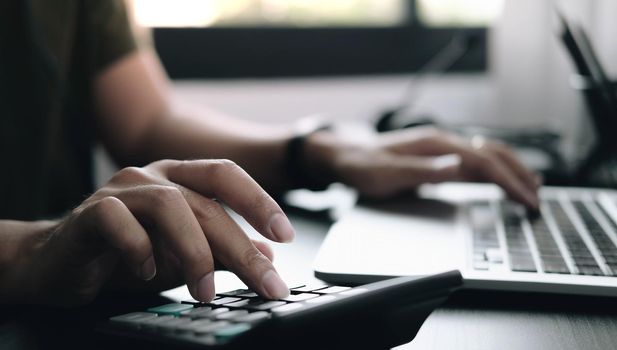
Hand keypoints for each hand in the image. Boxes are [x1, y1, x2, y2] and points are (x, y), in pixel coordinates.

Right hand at [16, 160, 292, 305]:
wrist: (57, 264)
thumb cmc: (124, 258)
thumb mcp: (182, 258)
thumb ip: (222, 252)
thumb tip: (267, 255)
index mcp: (178, 179)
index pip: (226, 176)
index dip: (259, 202)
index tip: (285, 235)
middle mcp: (153, 177)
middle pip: (207, 202)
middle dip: (241, 247)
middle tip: (265, 282)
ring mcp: (120, 190)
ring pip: (170, 205)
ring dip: (194, 253)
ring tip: (204, 292)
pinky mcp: (89, 212)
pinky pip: (118, 220)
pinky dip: (139, 248)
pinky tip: (147, 274)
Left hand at [306, 127, 539, 207]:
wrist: (345, 157)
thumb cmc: (363, 166)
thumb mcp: (387, 173)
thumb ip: (422, 170)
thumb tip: (456, 165)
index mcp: (435, 144)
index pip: (483, 161)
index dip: (508, 180)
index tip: (527, 200)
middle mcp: (443, 143)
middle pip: (493, 154)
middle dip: (519, 175)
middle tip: (538, 199)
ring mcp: (442, 150)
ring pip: (488, 156)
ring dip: (512, 171)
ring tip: (533, 189)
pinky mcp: (438, 159)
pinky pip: (474, 164)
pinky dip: (495, 173)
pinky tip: (504, 181)